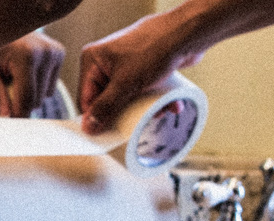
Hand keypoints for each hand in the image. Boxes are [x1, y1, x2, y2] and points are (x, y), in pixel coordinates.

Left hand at [0, 31, 64, 117]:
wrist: (2, 27)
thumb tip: (6, 116)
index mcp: (26, 55)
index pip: (26, 97)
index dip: (17, 115)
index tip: (10, 125)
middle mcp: (45, 53)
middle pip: (35, 100)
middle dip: (19, 102)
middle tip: (5, 87)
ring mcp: (55, 53)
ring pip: (43, 96)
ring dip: (28, 95)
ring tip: (15, 78)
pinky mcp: (60, 54)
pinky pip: (49, 88)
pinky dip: (37, 87)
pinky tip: (26, 73)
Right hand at [78, 13, 204, 133]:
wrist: (187, 34)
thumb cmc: (155, 47)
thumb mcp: (125, 84)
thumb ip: (105, 107)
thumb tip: (89, 126)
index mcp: (93, 60)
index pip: (86, 98)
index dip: (96, 117)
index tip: (108, 132)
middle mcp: (107, 62)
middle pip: (107, 100)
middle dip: (125, 113)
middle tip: (137, 121)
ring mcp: (125, 65)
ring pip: (127, 98)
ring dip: (142, 109)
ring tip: (157, 110)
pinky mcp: (142, 69)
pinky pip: (141, 92)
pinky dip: (153, 100)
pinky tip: (166, 103)